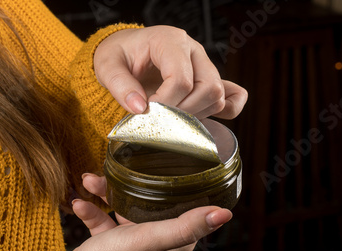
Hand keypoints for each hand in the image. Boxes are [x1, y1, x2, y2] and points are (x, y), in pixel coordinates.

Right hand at [55, 174, 231, 250]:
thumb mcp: (150, 240)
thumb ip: (184, 226)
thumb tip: (225, 214)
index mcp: (172, 243)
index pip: (186, 210)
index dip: (178, 187)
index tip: (170, 165)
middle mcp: (155, 243)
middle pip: (150, 204)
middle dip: (131, 185)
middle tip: (117, 170)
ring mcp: (131, 244)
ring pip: (123, 208)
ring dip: (106, 193)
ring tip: (90, 180)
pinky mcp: (109, 244)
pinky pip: (103, 219)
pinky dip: (92, 209)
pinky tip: (79, 203)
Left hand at [93, 26, 246, 118]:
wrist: (125, 54)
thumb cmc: (118, 56)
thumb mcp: (107, 66)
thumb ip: (120, 86)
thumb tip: (139, 108)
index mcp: (170, 41)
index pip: (181, 79)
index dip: (165, 103)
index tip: (146, 112)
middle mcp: (193, 51)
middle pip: (207, 88)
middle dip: (182, 112)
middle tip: (159, 118)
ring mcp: (205, 66)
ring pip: (218, 96)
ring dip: (196, 115)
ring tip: (170, 117)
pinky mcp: (209, 80)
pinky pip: (233, 97)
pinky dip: (225, 111)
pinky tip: (202, 118)